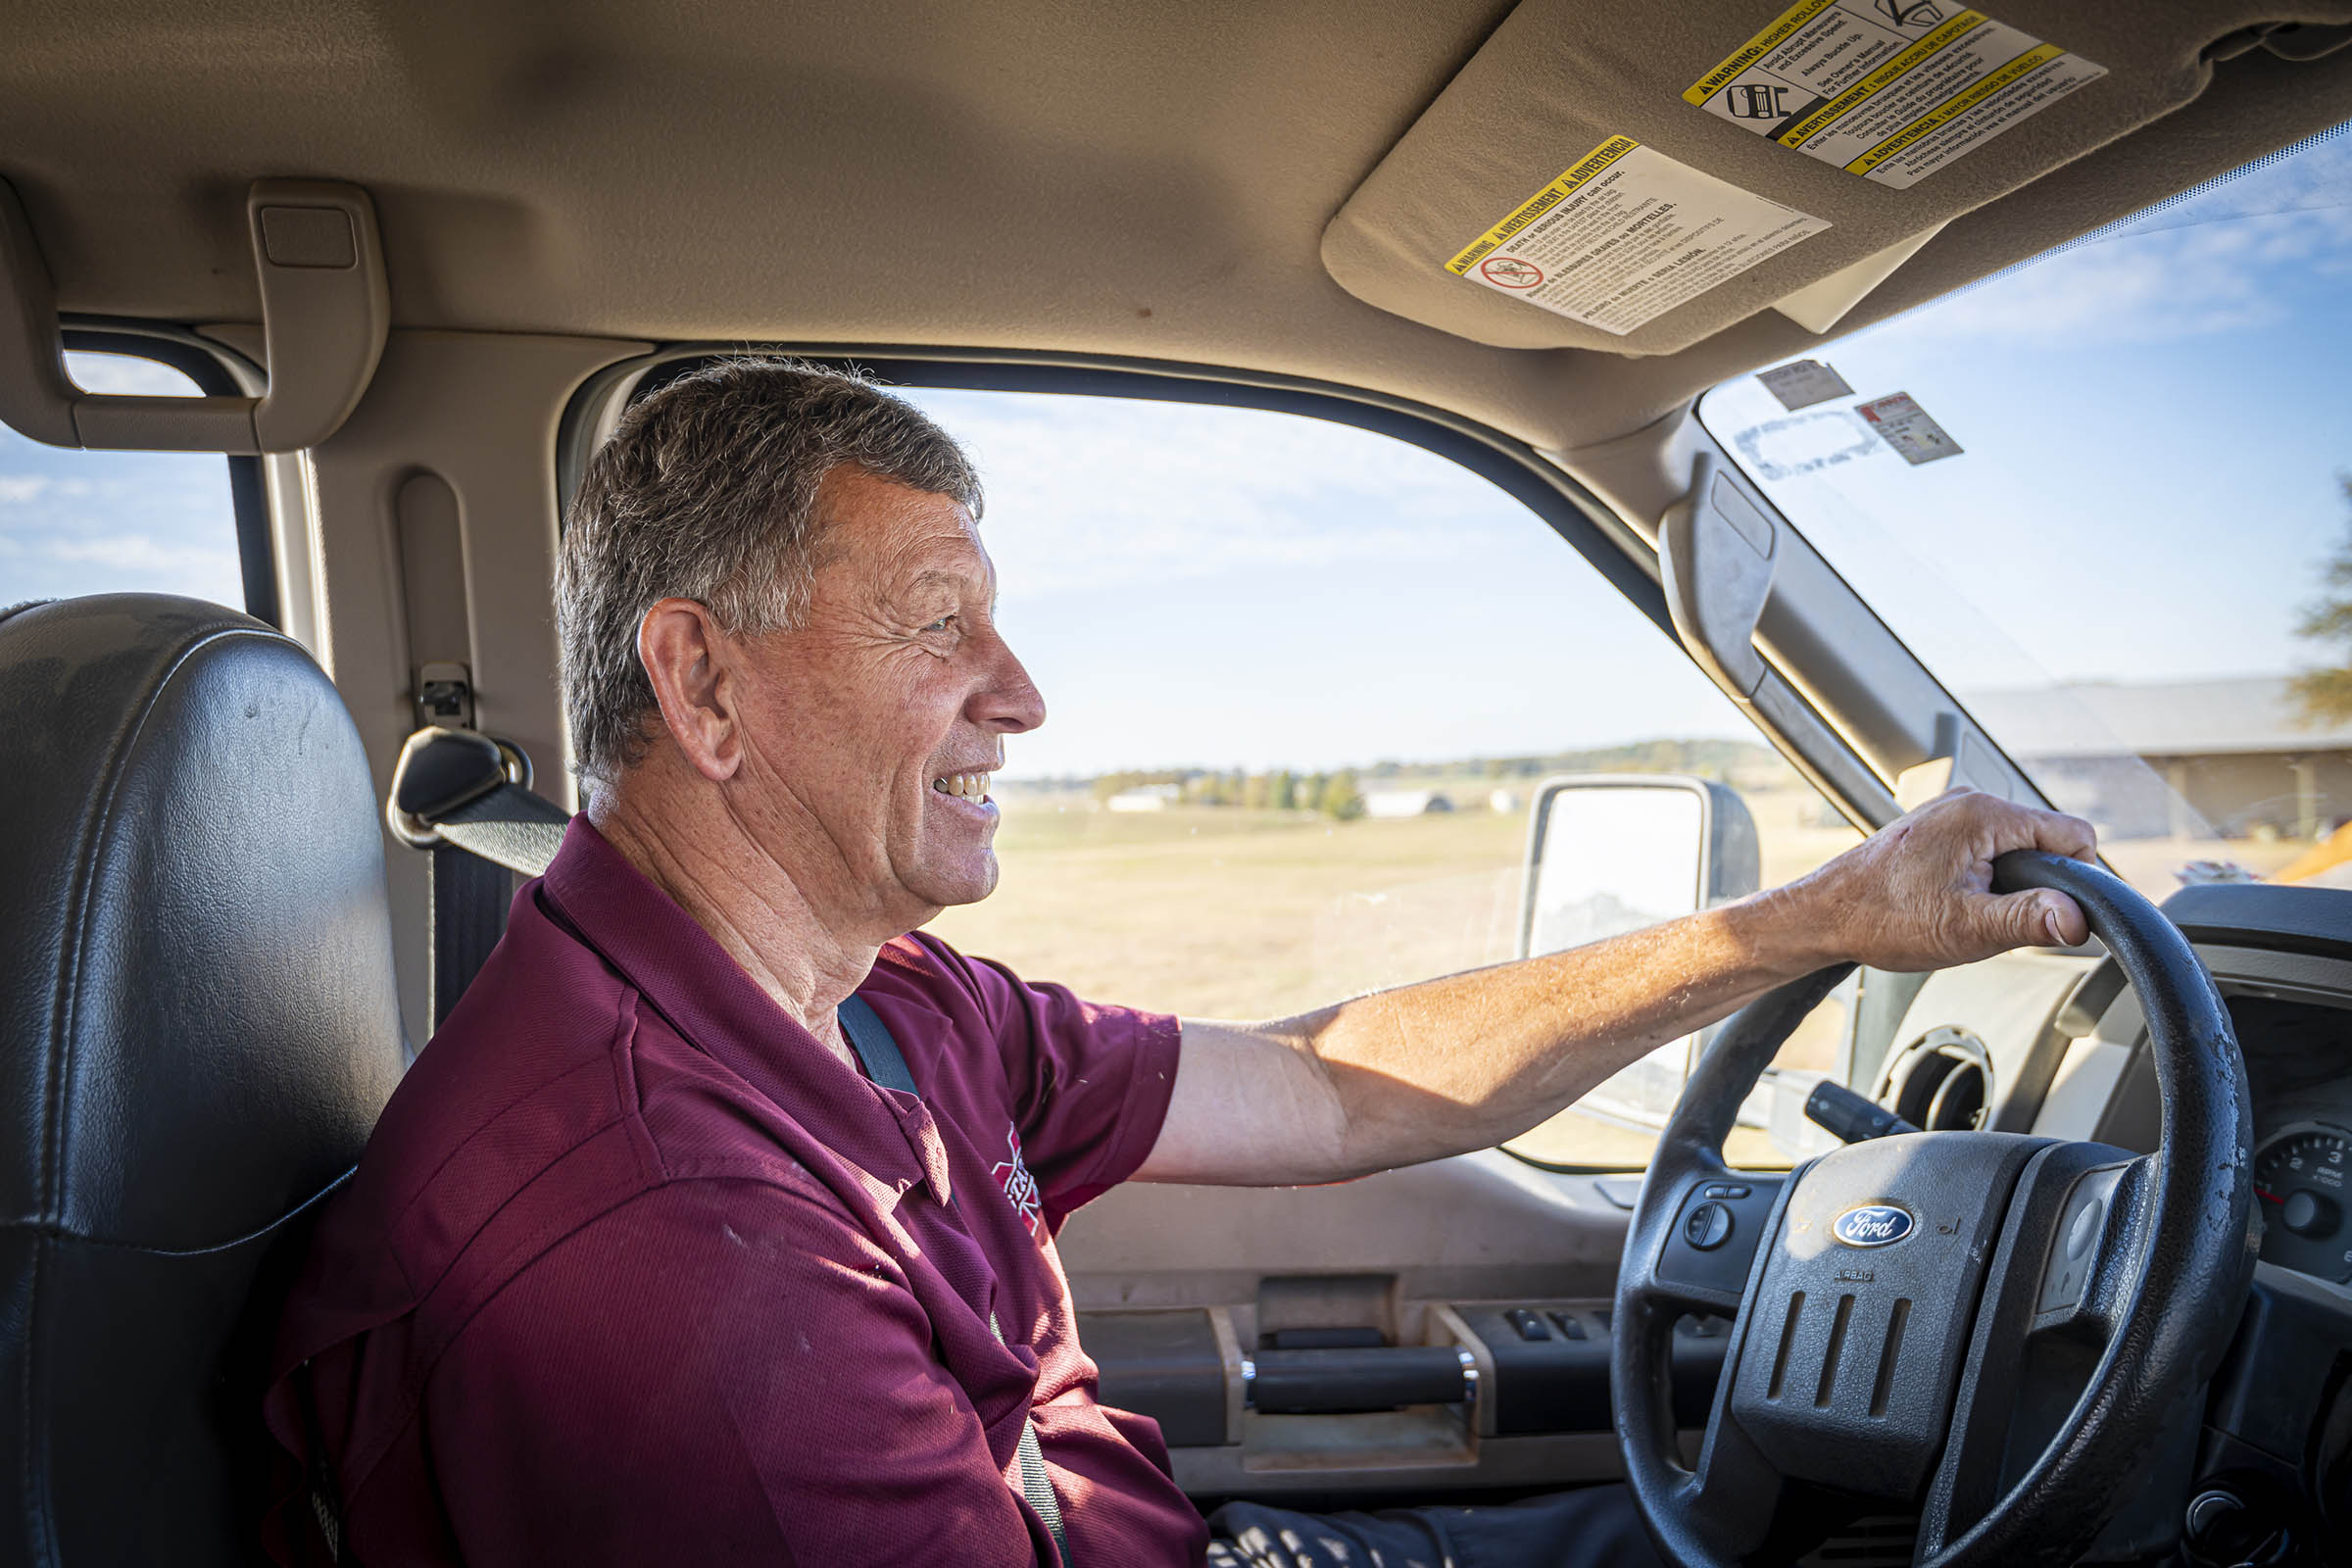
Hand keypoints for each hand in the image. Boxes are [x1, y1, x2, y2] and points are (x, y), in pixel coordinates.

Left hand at [1775, 788, 2098, 972]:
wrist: (1825, 915)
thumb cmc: (1882, 917)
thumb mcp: (1966, 927)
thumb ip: (2029, 919)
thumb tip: (2079, 919)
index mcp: (1984, 814)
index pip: (2075, 834)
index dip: (2079, 879)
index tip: (2057, 913)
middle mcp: (1969, 802)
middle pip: (2047, 841)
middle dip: (2040, 884)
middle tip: (2001, 919)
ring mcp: (1952, 814)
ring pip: (2017, 848)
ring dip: (2011, 884)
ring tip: (1973, 912)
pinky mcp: (1938, 830)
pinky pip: (1988, 850)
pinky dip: (1986, 879)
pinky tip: (1957, 903)